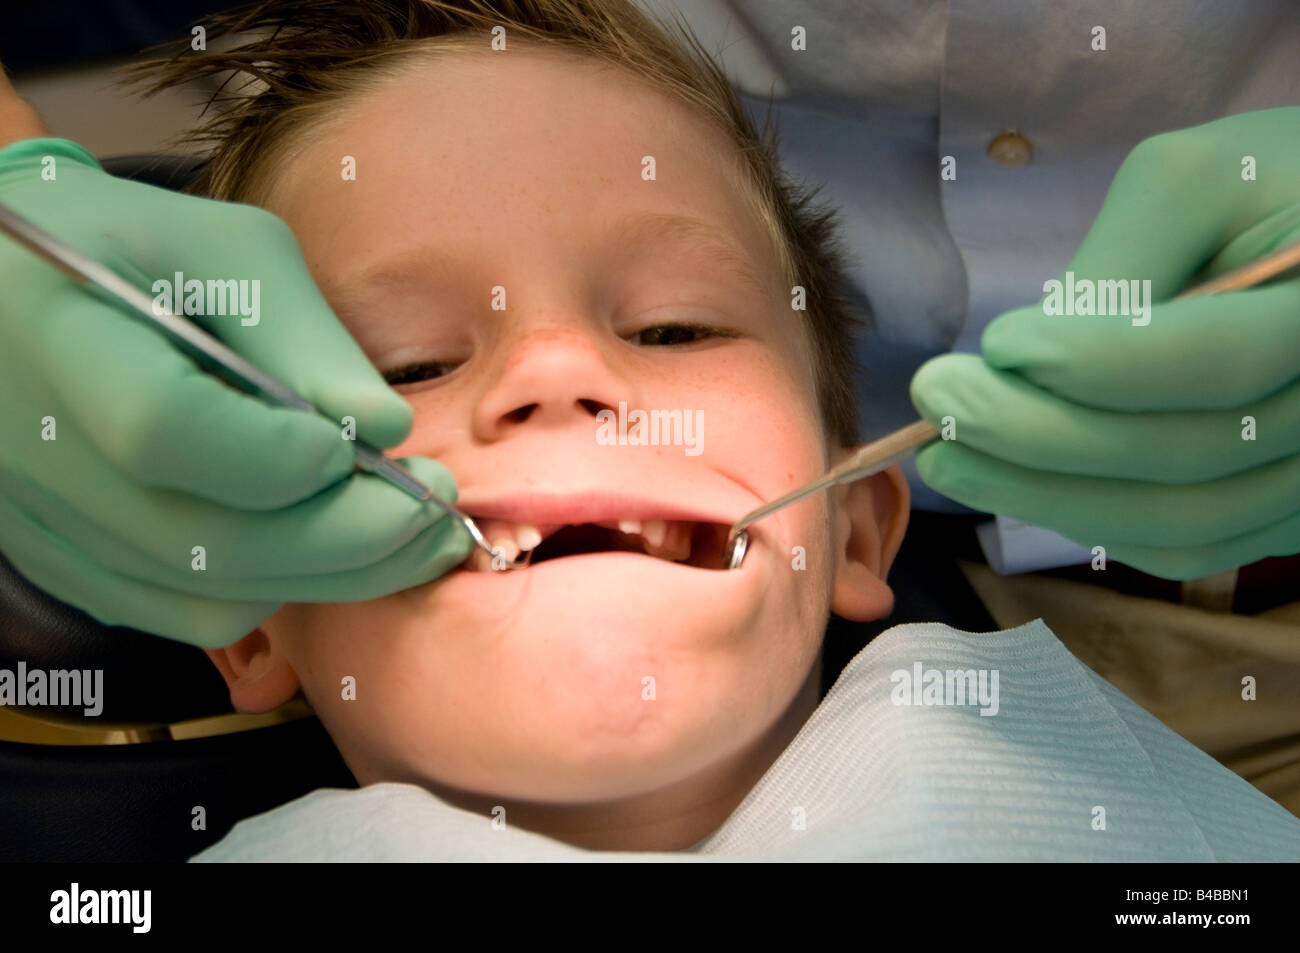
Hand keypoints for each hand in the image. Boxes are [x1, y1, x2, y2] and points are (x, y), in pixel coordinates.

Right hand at [0, 138, 471, 646]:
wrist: (10, 294)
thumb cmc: (128, 250)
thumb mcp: (221, 252)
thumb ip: (302, 337)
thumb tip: (386, 430)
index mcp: (58, 340)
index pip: (165, 430)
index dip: (279, 456)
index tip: (372, 445)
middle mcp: (33, 454)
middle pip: (206, 540)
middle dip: (350, 537)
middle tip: (438, 510)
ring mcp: (45, 526)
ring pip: (210, 593)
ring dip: (332, 574)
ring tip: (411, 529)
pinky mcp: (70, 567)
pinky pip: (191, 612)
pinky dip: (281, 587)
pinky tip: (335, 543)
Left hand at [909, 107, 1299, 579]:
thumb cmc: (1270, 190)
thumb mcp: (1200, 182)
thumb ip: (1122, 263)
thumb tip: (1023, 361)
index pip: (1219, 362)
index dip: (1099, 363)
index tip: (996, 343)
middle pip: (1187, 458)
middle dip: (1039, 438)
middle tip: (934, 403)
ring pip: (1180, 524)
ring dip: (1045, 497)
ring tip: (948, 456)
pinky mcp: (1285, 512)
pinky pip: (1185, 547)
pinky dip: (1089, 519)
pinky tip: (1013, 482)